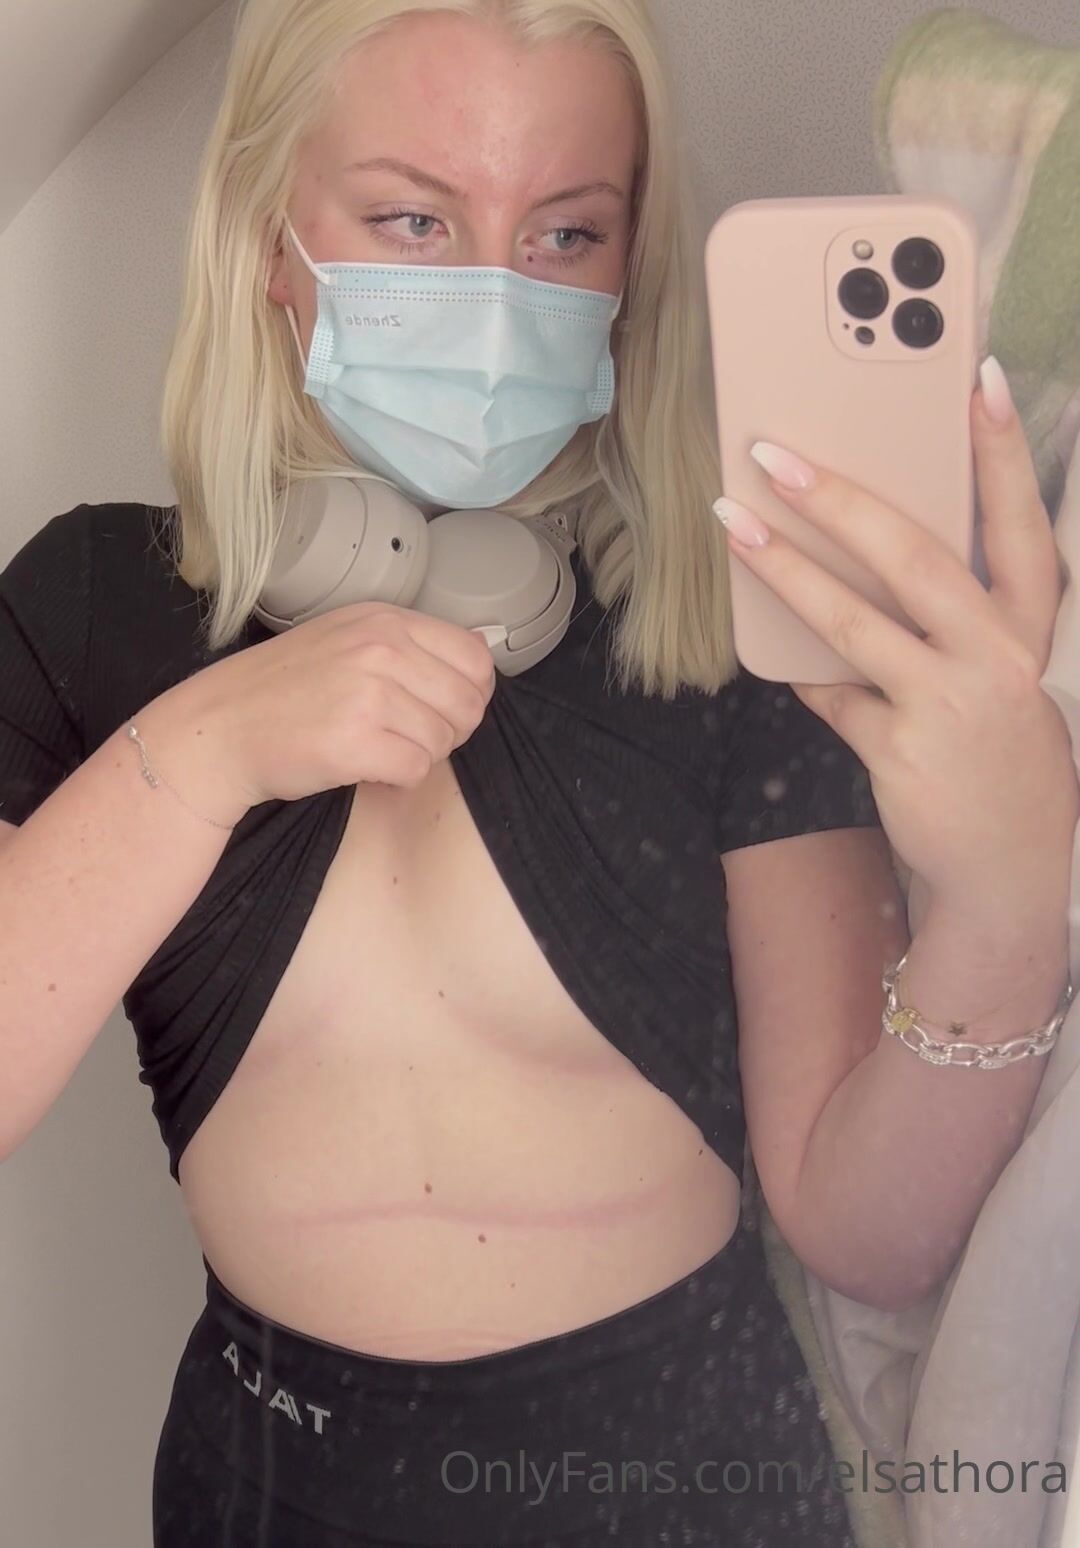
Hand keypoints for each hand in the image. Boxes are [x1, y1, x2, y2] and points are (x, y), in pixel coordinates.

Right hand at [169, 601, 496, 810]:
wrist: (220, 729)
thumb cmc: (283, 689)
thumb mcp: (347, 637)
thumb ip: (410, 642)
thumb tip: (482, 648)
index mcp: (385, 620)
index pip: (474, 658)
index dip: (470, 694)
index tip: (441, 710)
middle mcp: (380, 649)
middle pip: (467, 704)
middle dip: (449, 732)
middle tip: (407, 738)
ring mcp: (369, 694)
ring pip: (443, 741)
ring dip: (417, 756)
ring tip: (376, 748)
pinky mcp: (356, 742)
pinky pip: (416, 770)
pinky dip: (397, 779)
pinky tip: (366, 767)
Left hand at [712, 356, 1079, 911]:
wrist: (1011, 868)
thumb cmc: (998, 753)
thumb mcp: (1000, 677)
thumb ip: (953, 620)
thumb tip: (863, 553)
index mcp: (1029, 627)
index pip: (1021, 522)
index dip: (1002, 450)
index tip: (979, 377)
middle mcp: (997, 657)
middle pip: (914, 557)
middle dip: (842, 500)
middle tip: (779, 455)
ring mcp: (947, 704)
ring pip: (852, 621)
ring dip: (784, 569)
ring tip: (732, 523)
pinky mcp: (898, 749)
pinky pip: (829, 693)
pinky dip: (798, 669)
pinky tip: (765, 644)